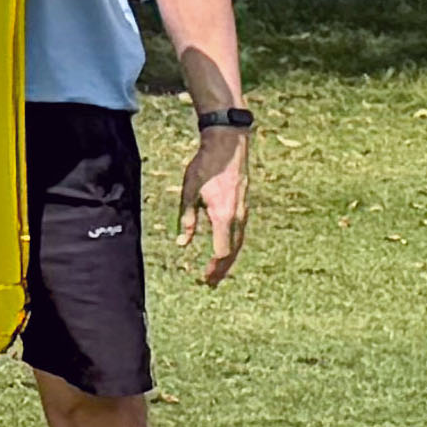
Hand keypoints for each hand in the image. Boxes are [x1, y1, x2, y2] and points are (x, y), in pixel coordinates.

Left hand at [181, 125, 249, 285]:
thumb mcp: (189, 192)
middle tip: (211, 282)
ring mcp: (244, 211)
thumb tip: (183, 243)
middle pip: (232, 251)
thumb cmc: (206, 166)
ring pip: (239, 242)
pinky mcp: (244, 205)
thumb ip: (187, 219)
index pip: (222, 252)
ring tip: (218, 269)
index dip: (214, 268)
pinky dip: (233, 244)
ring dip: (228, 258)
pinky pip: (240, 232)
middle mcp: (238, 217)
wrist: (228, 145)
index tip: (205, 278)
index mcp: (224, 217)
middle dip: (222, 269)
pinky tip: (226, 246)